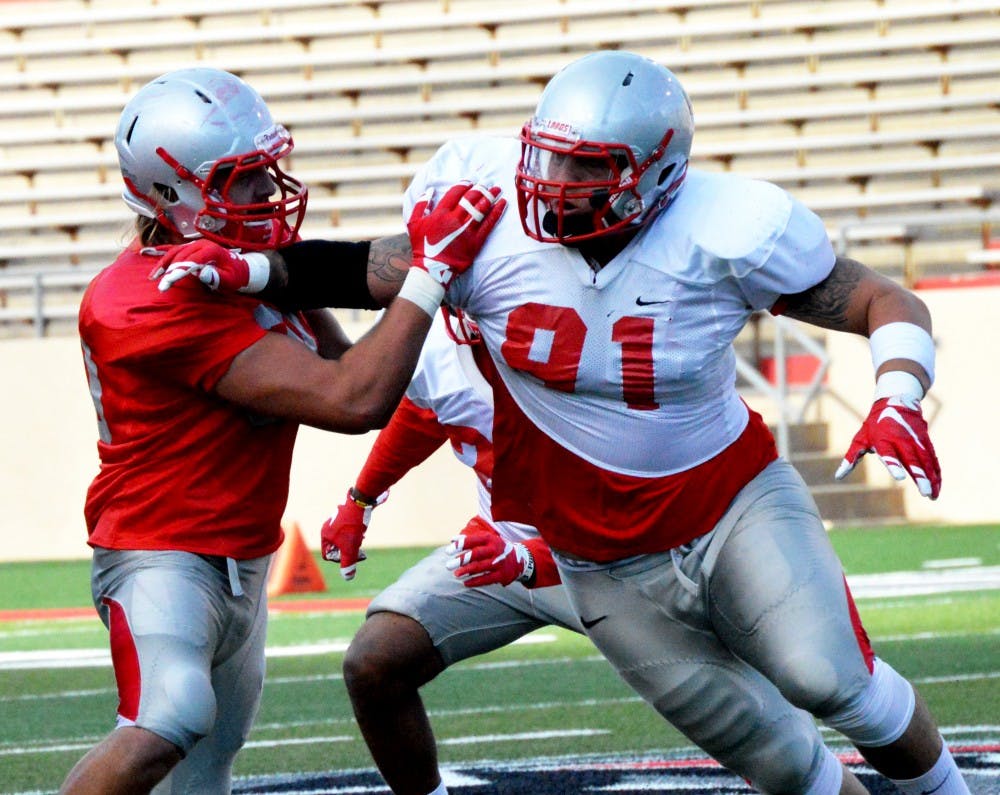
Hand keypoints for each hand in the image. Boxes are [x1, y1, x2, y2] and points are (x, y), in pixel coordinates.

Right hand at [155, 239, 269, 292]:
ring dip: (162, 264)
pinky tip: (147, 253)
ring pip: (173, 252)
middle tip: (161, 286)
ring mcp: (195, 245)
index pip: (190, 260)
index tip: (168, 281)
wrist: (240, 267)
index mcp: (211, 250)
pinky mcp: (191, 248)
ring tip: (153, 277)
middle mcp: (201, 244)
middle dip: (169, 271)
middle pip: (180, 256)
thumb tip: (200, 272)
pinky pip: (173, 249)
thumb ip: (216, 276)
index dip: (178, 271)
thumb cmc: (235, 275)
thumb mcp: (229, 279)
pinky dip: (161, 252)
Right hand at [320, 489, 386, 579]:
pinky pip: (349, 531)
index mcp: (325, 535)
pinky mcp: (346, 516)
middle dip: (349, 550)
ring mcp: (337, 521)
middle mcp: (328, 527)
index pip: (328, 556)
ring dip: (354, 542)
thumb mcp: (351, 548)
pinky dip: (356, 533)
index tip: (351, 556)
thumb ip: (348, 563)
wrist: (362, 501)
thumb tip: (347, 578)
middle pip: (337, 548)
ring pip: (345, 539)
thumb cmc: (354, 525)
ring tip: (361, 537)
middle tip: (360, 550)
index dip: (340, 560)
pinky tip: (363, 529)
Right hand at [407, 182, 504, 287]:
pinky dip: (496, 212)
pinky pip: (489, 224)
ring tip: (497, 190)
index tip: (471, 181)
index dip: (465, 184)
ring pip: (481, 209)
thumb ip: (421, 204)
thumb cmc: (422, 246)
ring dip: (490, 197)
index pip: (456, 192)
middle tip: (487, 184)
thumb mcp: (413, 223)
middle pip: (471, 198)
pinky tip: (502, 204)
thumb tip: (429, 191)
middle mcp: (454, 219)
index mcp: (440, 213)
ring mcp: (466, 231)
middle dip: (480, 189)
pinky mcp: (475, 242)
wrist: (432, 269)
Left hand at [445, 519, 533, 587]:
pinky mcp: (502, 575)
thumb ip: (470, 539)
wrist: (519, 559)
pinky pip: (486, 579)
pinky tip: (465, 583)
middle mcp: (495, 549)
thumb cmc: (495, 548)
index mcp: (490, 539)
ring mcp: (499, 562)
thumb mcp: (486, 540)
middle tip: (448, 565)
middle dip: (462, 560)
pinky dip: (475, 582)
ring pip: (480, 567)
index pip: (473, 540)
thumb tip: (453, 539)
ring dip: (467, 571)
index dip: (460, 545)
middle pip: (476, 554)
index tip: (448, 551)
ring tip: (456, 574)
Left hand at [835, 395, 940, 498]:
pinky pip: (933, 458)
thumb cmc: (874, 425)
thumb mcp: (860, 439)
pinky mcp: (926, 441)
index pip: (889, 454)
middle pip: (912, 460)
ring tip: (933, 496)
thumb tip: (838, 477)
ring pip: (926, 461)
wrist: (896, 402)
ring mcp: (916, 440)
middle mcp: (902, 440)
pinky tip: (938, 486)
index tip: (900, 478)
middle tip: (925, 492)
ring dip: (932, 478)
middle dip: (920, 476)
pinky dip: (936, 472)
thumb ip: (850, 458)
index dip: (894, 465)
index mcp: (883, 440)